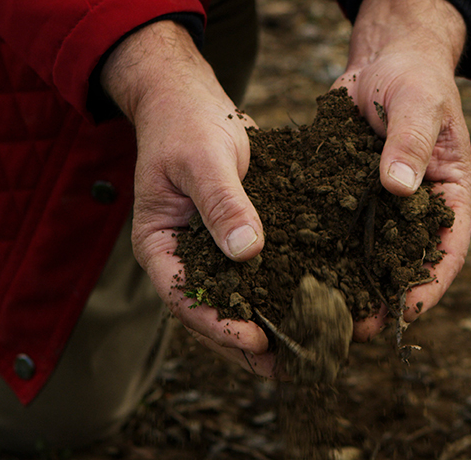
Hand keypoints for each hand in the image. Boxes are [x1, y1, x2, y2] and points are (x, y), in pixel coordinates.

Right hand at [100, 20, 273, 375]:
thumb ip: (223, 203)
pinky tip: (312, 313)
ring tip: (304, 357)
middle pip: (211, 314)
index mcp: (158, 245)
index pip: (183, 297)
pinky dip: (278, 298)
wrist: (190, 100)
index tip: (255, 340)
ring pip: (235, 304)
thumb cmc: (187, 124)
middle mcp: (182, 258)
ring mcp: (209, 253)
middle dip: (247, 345)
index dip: (218, 323)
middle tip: (289, 370)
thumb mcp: (204, 160)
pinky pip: (256, 278)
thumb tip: (249, 252)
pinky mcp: (237, 241)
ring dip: (266, 330)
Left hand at [331, 0, 470, 340]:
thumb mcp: (417, 102)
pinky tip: (298, 273)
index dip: (429, 284)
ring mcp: (384, 207)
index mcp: (449, 194)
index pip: (447, 251)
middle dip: (384, 300)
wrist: (383, 57)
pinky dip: (326, 254)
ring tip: (323, 314)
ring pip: (372, 256)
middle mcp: (418, 209)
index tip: (404, 310)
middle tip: (355, 328)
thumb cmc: (412, 75)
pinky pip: (341, 231)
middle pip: (407, 266)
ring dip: (352, 287)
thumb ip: (409, 141)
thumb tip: (398, 188)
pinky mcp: (352, 198)